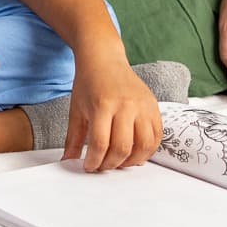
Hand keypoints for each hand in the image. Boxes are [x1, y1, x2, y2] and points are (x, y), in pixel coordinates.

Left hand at [64, 49, 163, 170]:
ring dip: (132, 161)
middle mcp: (126, 105)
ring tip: (119, 162)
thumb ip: (73, 137)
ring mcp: (143, 106)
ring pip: (144, 145)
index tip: (89, 167)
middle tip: (103, 166)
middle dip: (111, 164)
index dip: (94, 161)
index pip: (100, 143)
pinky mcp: (154, 107)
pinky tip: (135, 153)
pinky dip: (148, 151)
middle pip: (122, 147)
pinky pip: (157, 137)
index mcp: (103, 105)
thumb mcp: (76, 109)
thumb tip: (69, 161)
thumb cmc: (88, 84)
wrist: (104, 60)